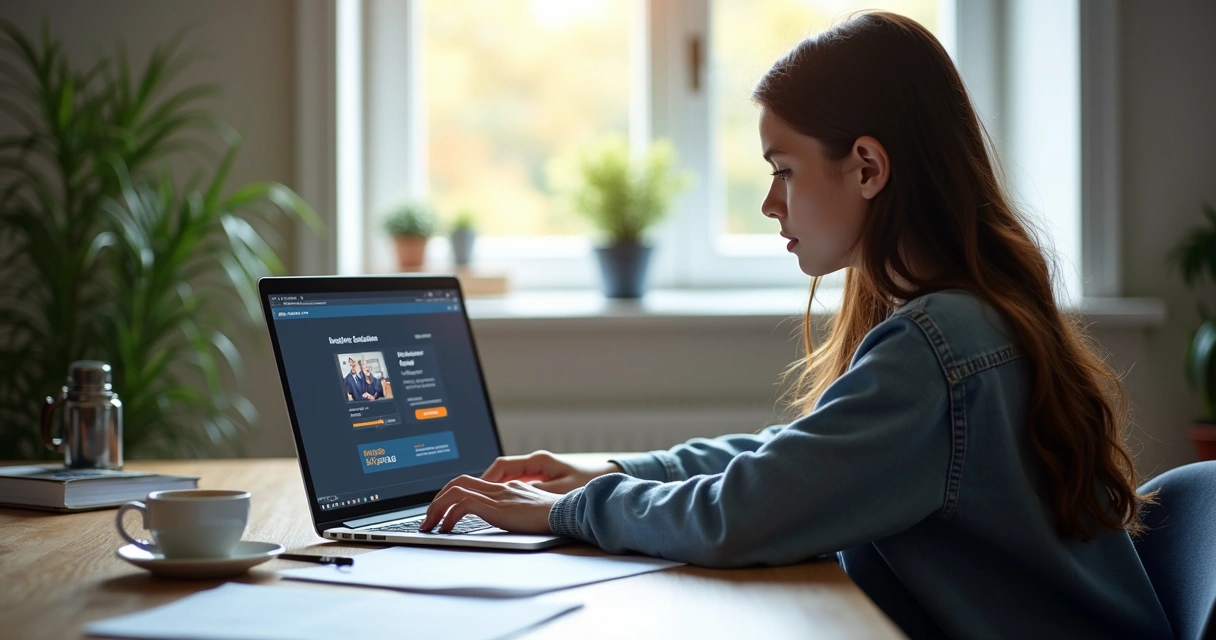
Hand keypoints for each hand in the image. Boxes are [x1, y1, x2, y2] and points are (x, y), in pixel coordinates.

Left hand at [420, 476, 559, 533]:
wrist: (567, 512)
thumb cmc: (556, 516)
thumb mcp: (533, 512)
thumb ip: (519, 510)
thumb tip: (510, 520)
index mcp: (507, 487)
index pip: (471, 482)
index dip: (452, 493)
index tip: (442, 510)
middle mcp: (500, 487)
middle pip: (458, 482)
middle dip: (437, 500)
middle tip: (428, 518)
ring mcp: (497, 495)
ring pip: (455, 490)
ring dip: (437, 508)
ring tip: (430, 525)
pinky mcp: (497, 507)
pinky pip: (463, 504)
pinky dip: (449, 516)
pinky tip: (447, 530)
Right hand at [481, 450, 622, 493]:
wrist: (607, 480)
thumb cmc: (589, 482)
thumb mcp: (562, 490)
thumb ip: (538, 492)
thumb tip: (515, 495)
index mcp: (537, 462)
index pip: (502, 465)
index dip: (486, 478)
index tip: (473, 491)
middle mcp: (535, 464)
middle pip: (500, 471)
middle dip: (483, 485)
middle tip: (467, 499)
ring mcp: (538, 472)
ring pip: (508, 479)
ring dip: (494, 490)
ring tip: (479, 505)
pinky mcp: (543, 481)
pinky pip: (517, 485)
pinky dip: (506, 493)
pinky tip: (502, 506)